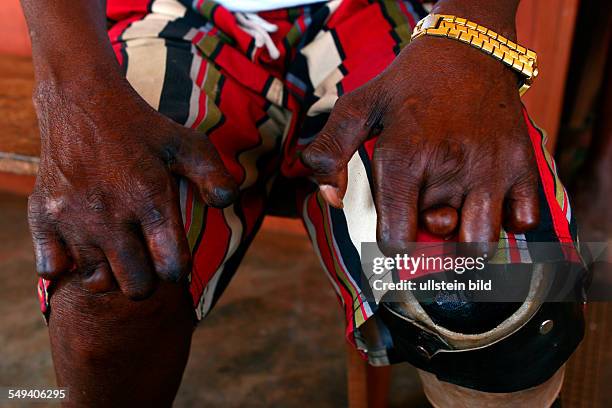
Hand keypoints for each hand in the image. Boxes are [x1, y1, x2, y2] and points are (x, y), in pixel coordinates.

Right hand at [28, 78, 237, 298]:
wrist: (81, 100)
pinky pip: (52, 269)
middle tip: (144, 255)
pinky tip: (81, 242)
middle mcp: (111, 214)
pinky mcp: (43, 217)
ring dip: (109, 271)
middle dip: (147, 277)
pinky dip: (66, 263)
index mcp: (151, 199)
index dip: (177, 268)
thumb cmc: (142, 127)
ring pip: (97, 281)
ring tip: (114, 247)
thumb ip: (214, 176)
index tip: (172, 254)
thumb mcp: (187, 144)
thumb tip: (226, 204)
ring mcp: (74, 218)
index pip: (172, 269)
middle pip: (137, 287)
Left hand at [302, 35, 538, 255]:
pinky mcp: (523, 164)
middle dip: (430, 234)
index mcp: (403, 157)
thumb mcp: (358, 108)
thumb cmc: (408, 85)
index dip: (392, 242)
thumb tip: (331, 199)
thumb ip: (329, 152)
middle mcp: (449, 167)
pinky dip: (510, 220)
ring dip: (467, 237)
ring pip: (480, 245)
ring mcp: (490, 168)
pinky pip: (525, 222)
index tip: (397, 227)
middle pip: (438, 243)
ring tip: (458, 208)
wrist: (468, 48)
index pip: (396, 241)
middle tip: (429, 207)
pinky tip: (491, 198)